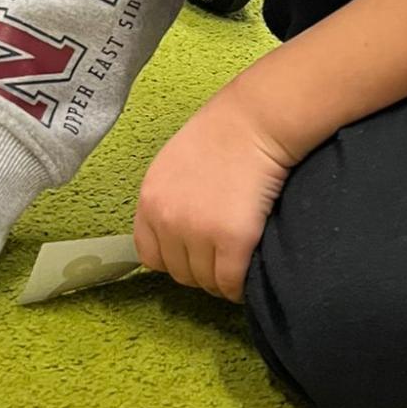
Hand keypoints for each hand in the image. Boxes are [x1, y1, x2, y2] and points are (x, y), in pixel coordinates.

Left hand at [134, 87, 296, 302]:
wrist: (256, 122)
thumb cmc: (223, 133)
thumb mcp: (174, 164)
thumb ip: (169, 199)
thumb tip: (177, 232)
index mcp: (150, 200)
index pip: (150, 255)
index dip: (174, 259)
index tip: (193, 255)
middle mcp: (168, 221)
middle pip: (180, 273)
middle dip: (201, 270)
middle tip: (222, 259)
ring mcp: (199, 233)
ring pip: (206, 281)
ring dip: (221, 279)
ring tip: (237, 264)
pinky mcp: (232, 241)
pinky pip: (231, 282)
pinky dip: (240, 286)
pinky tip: (249, 272)